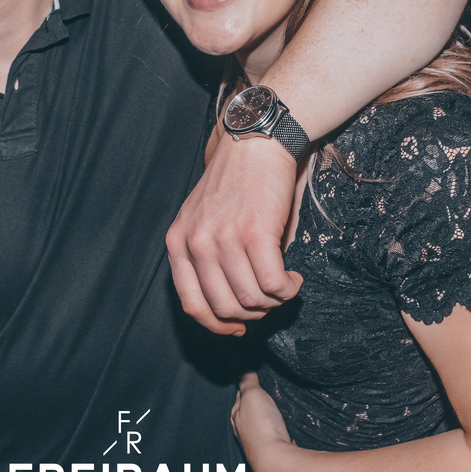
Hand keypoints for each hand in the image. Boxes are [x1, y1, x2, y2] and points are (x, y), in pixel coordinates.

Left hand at [167, 134, 302, 334]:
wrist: (256, 144)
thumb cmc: (236, 185)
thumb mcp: (203, 220)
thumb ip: (208, 259)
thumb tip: (234, 308)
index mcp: (178, 242)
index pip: (192, 304)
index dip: (218, 325)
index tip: (238, 327)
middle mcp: (196, 243)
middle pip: (225, 308)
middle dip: (253, 314)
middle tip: (269, 300)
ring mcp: (223, 238)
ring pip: (251, 300)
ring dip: (274, 301)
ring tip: (284, 285)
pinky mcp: (255, 233)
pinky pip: (273, 284)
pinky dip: (288, 289)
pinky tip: (293, 279)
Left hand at [232, 373, 296, 471]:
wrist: (278, 462)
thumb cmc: (262, 428)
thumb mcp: (252, 395)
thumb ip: (247, 380)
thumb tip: (239, 363)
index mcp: (236, 415)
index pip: (240, 394)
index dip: (246, 383)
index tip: (251, 374)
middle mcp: (244, 429)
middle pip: (250, 409)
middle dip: (255, 399)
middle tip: (265, 387)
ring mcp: (259, 441)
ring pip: (262, 421)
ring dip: (267, 413)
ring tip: (276, 404)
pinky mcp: (275, 449)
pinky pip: (274, 431)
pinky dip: (277, 424)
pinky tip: (283, 423)